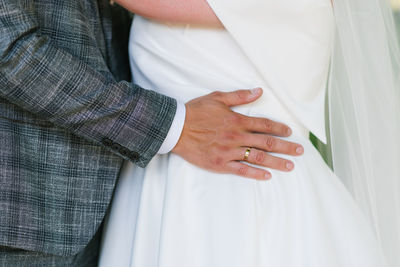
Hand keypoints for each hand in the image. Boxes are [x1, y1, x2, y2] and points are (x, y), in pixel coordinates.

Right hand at [172, 88, 303, 179]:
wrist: (176, 128)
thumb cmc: (195, 111)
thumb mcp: (217, 97)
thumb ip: (240, 96)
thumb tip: (259, 91)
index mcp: (237, 120)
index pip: (264, 124)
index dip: (280, 128)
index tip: (290, 132)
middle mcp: (237, 136)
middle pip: (267, 142)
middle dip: (286, 147)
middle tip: (300, 151)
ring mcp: (229, 151)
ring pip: (258, 157)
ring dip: (276, 162)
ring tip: (290, 166)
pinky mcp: (221, 163)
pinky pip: (241, 170)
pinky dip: (255, 173)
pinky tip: (267, 176)